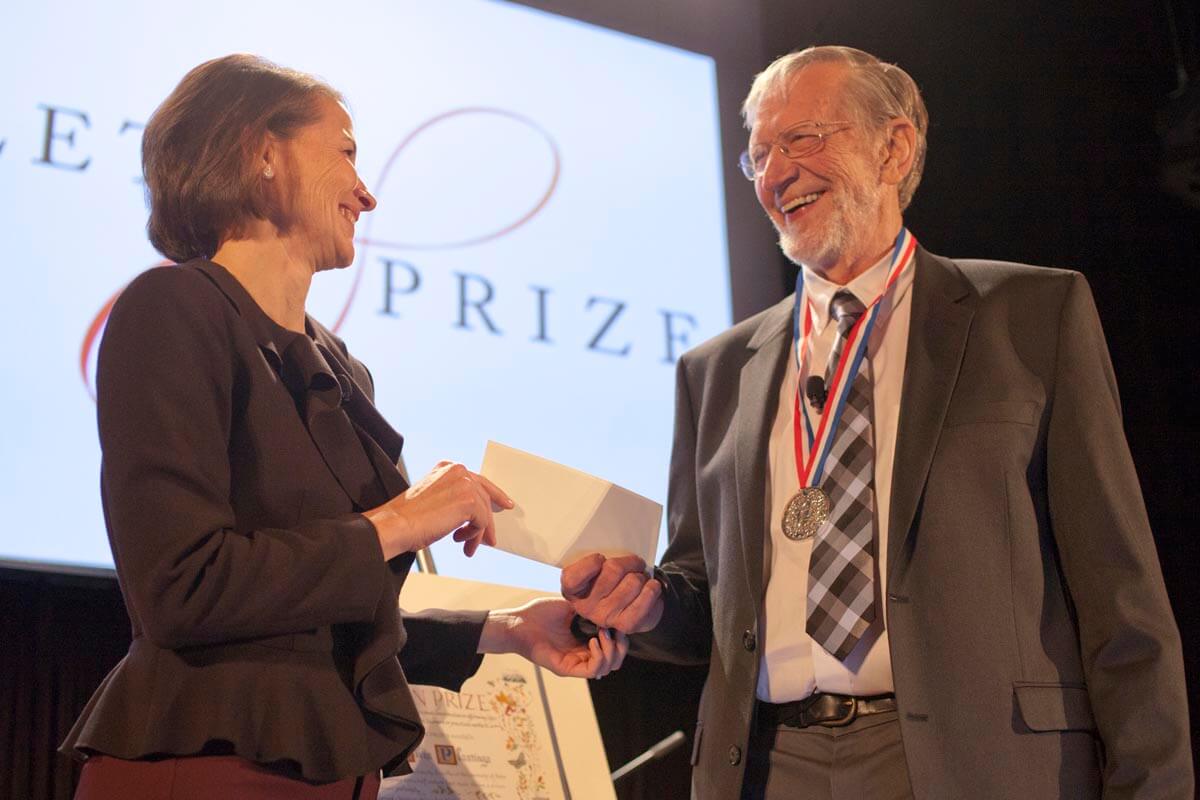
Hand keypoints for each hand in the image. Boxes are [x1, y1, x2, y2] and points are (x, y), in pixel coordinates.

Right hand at [364, 461, 512, 559]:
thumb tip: (477, 517)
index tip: (505, 504)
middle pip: (484, 497)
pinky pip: (482, 522)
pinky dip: (473, 536)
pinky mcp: (469, 501)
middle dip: (486, 522)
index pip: (477, 480)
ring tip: (467, 547)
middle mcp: (457, 470)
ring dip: (477, 533)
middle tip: (489, 540)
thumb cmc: (408, 519)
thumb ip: (455, 500)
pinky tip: (459, 541)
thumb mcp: (435, 501)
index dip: (494, 494)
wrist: (395, 526)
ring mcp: (464, 483)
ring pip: (484, 512)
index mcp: (447, 467)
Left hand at [479, 597, 627, 678]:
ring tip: (603, 634)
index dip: (621, 638)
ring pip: (607, 668)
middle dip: (621, 647)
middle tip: (614, 630)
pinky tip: (593, 641)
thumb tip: (611, 602)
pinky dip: (599, 656)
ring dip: (611, 651)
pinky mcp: (566, 669)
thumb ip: (591, 607)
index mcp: (586, 642)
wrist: (519, 622)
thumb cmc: (541, 613)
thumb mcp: (573, 605)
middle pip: (615, 662)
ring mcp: (575, 663)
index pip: (614, 648)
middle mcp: (583, 655)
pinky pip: (592, 670)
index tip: (620, 621)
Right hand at [561, 553, 662, 633]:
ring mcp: (605, 617)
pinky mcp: (626, 624)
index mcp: (572, 590)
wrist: (628, 606)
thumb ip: (597, 558)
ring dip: (641, 575)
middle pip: (613, 569)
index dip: (591, 563)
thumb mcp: (596, 567)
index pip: (573, 577)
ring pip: (633, 580)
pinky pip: (646, 598)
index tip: (600, 559)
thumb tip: (612, 550)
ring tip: (639, 579)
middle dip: (629, 562)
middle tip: (634, 563)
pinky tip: (650, 587)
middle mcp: (585, 607)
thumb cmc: (610, 580)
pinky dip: (652, 588)